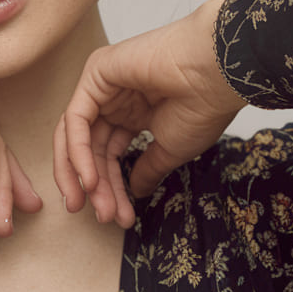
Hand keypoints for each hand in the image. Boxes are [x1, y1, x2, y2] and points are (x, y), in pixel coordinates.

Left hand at [56, 0, 245, 226]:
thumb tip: (135, 191)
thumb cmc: (203, 106)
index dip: (111, 187)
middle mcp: (114, 98)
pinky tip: (91, 180)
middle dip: (95, 186)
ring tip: (96, 206)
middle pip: (90, 147)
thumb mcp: (170, 149)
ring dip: (83, 175)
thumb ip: (146, 168)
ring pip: (76, 135)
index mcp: (133, 112)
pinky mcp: (95, 73)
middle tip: (102, 216)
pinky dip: (78, 152)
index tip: (118, 217)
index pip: (109, 153)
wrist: (217, 75)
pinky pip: (76, 119)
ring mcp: (102, 84)